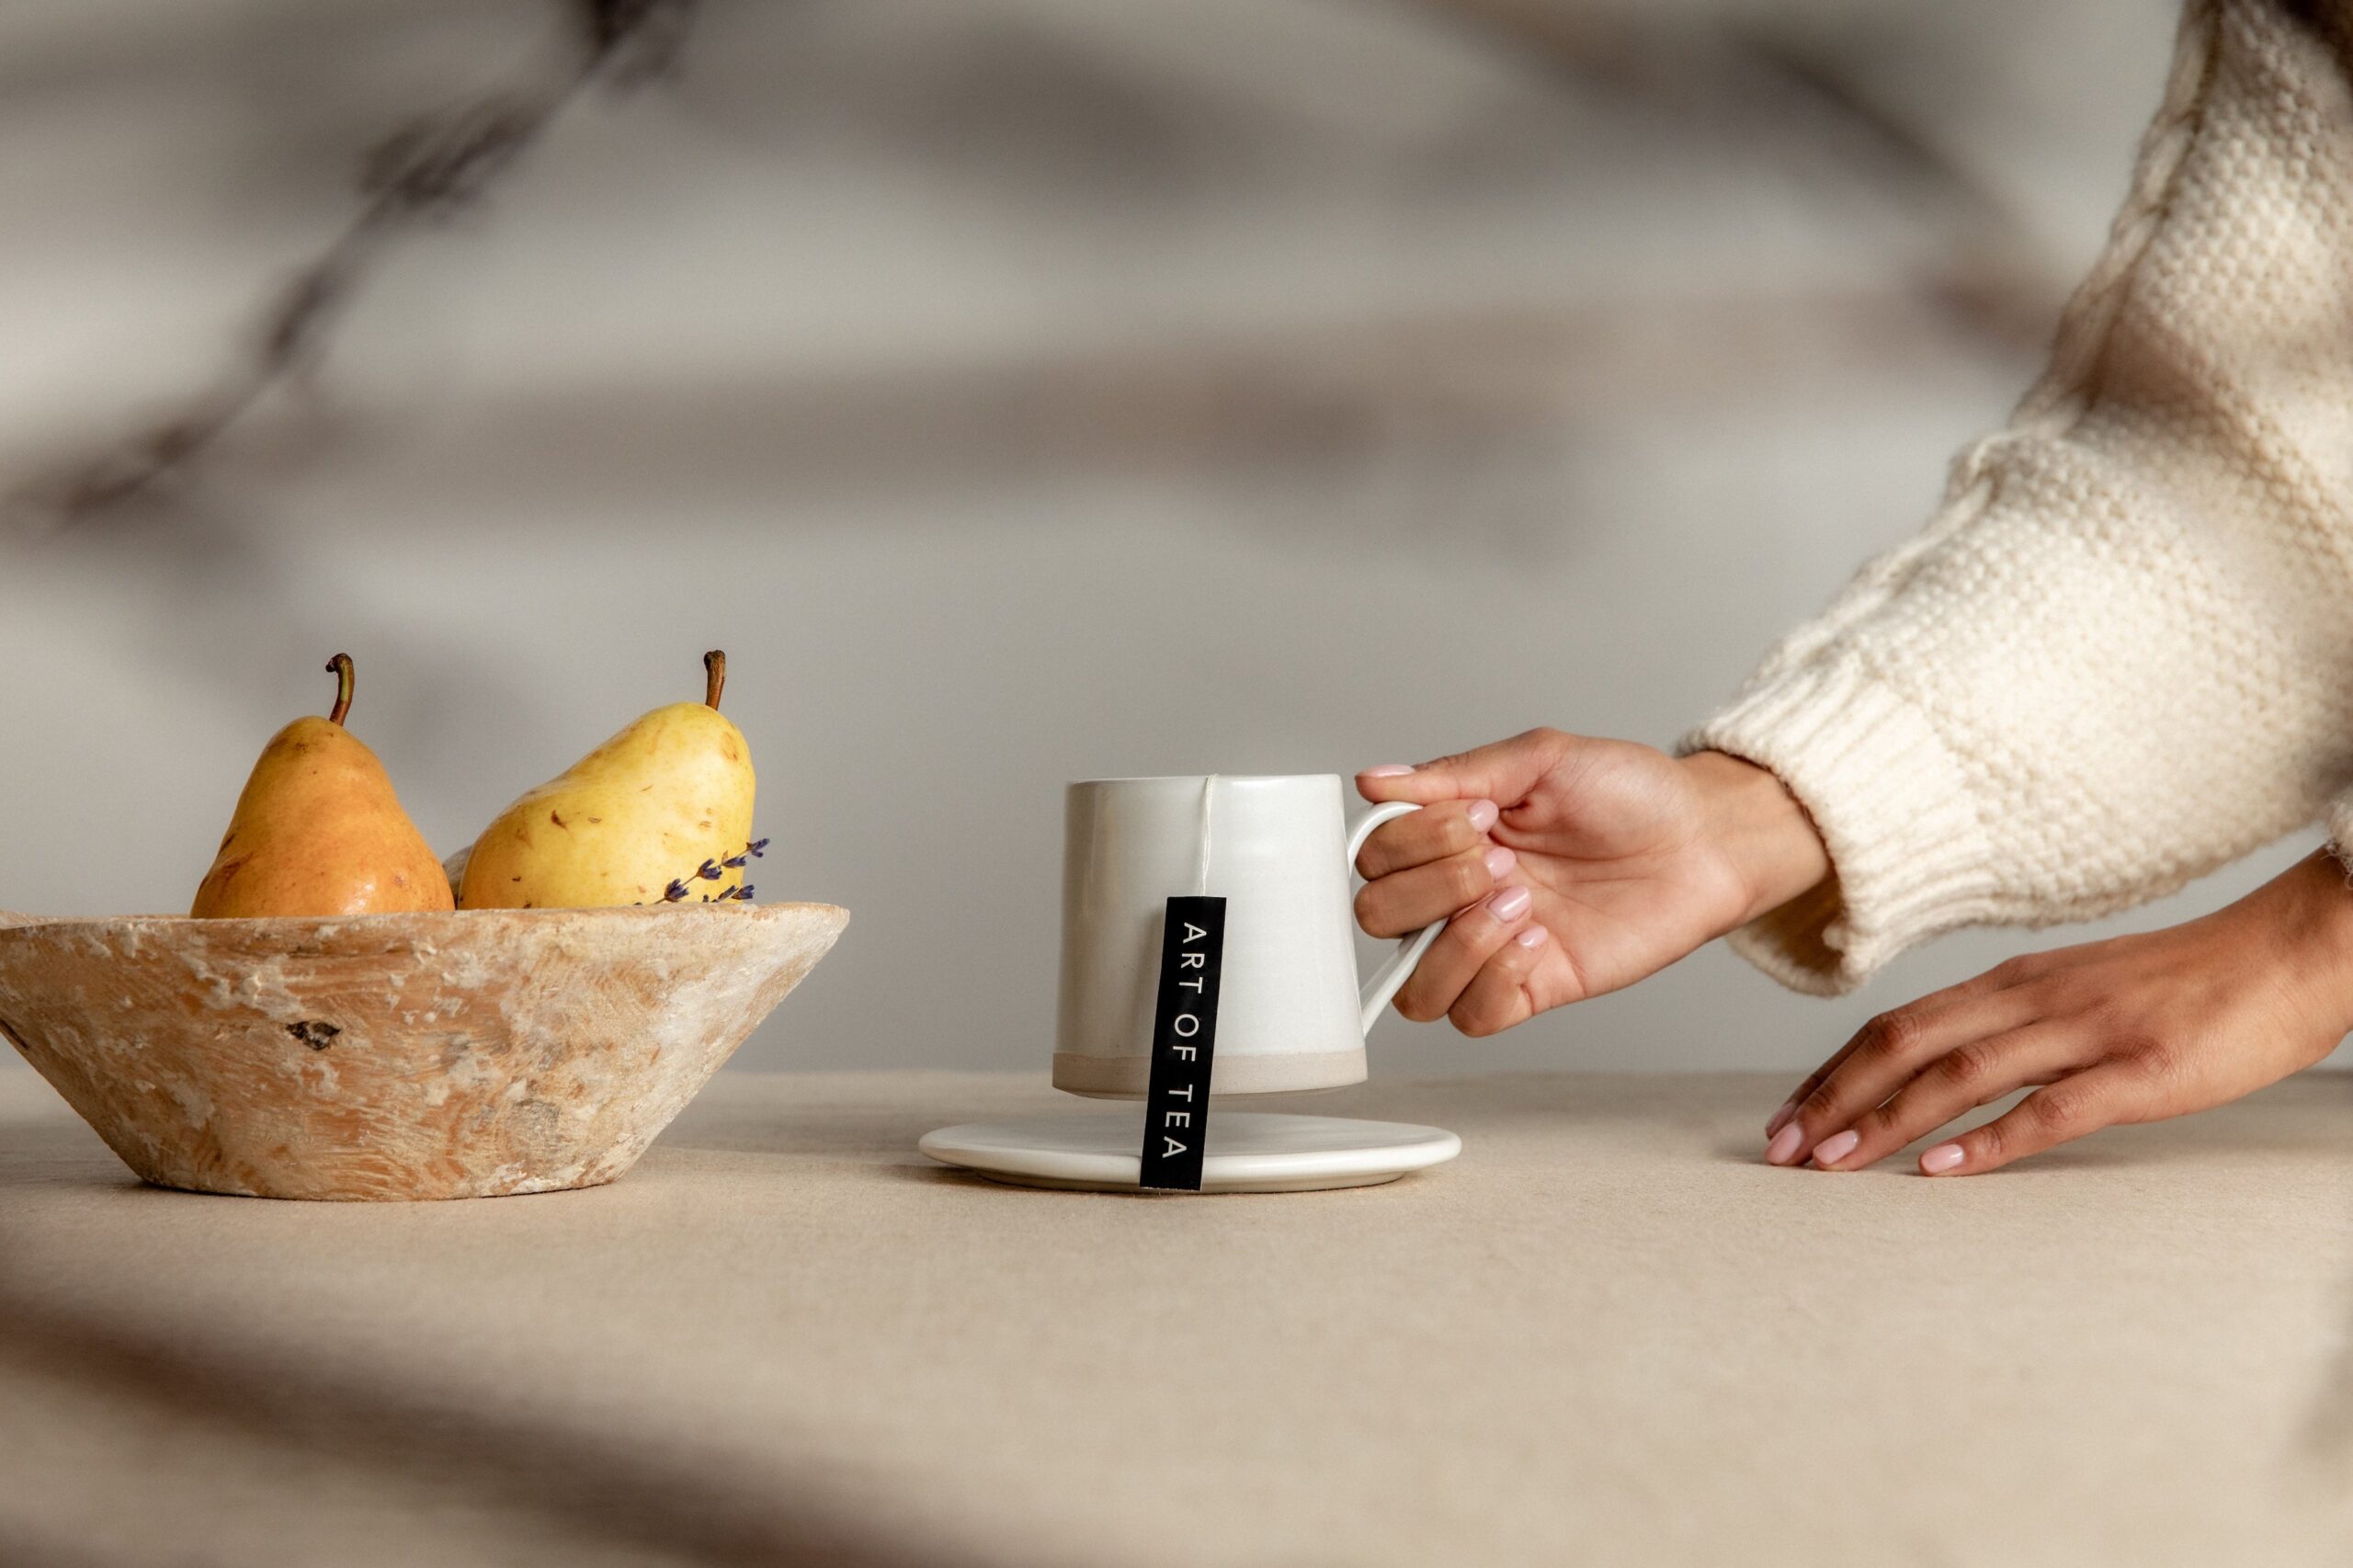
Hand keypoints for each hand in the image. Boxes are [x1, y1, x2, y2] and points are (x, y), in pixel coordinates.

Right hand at [1354, 731, 1827, 1033]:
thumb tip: (1374, 781)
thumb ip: (1454, 773)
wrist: (1704, 839)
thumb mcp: (1540, 759)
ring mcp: (1492, 947)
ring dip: (1458, 942)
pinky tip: (1537, 940)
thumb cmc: (1632, 793)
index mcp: (1450, 837)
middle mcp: (1459, 895)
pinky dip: (1493, 979)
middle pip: (1378, 919)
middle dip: (1435, 886)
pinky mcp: (1534, 988)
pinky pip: (1473, 1017)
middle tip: (1503, 861)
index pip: (1374, 857)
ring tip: (1520, 904)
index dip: (1412, 841)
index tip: (1478, 817)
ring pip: (1414, 987)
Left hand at [1765, 850, 2352, 1175]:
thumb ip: (2011, 1021)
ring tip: (1833, 1162)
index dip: (1832, 1070)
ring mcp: (2085, 1033)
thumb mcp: (2078, 990)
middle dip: (1834, 1097)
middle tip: (1780, 1150)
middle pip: (1906, 1044)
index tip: (1785, 1116)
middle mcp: (2034, 999)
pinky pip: (2051, 1108)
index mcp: (2013, 983)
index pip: (1896, 1023)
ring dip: (1886, 1120)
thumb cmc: (2185, 982)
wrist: (2288, 951)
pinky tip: (1943, 1169)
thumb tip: (1941, 1064)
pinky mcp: (2140, 1070)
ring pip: (1960, 1075)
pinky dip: (1990, 1141)